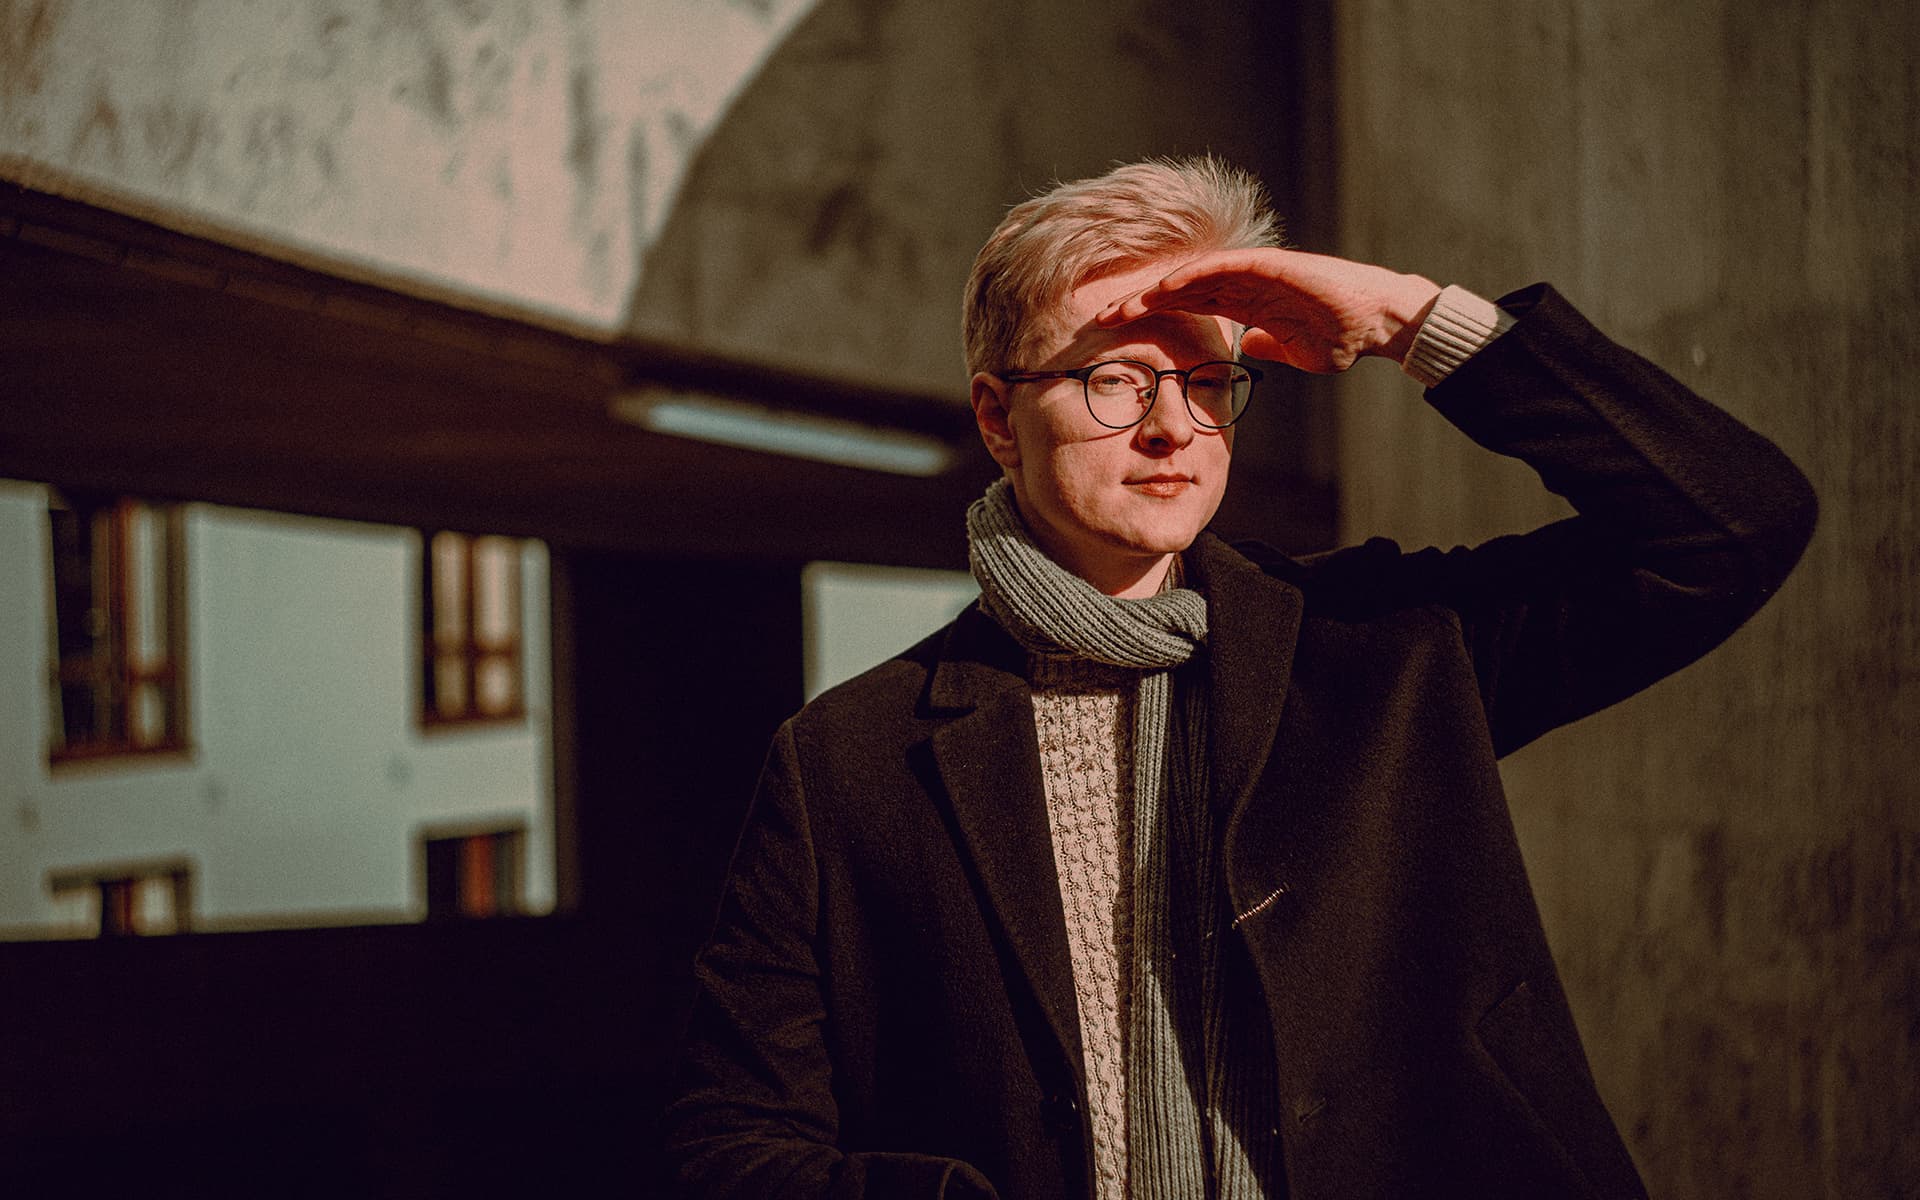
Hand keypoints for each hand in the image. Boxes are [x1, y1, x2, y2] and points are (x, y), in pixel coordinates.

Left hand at [1095, 249, 1442, 372]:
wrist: (1376, 324)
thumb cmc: (1341, 338)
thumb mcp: (1291, 351)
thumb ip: (1264, 346)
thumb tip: (1242, 349)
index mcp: (1243, 305)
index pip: (1185, 309)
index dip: (1151, 319)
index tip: (1119, 336)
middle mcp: (1242, 285)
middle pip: (1178, 292)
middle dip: (1139, 306)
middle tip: (1100, 319)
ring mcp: (1254, 273)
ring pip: (1192, 278)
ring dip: (1155, 291)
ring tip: (1122, 307)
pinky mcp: (1270, 265)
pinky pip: (1223, 267)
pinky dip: (1193, 275)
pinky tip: (1165, 286)